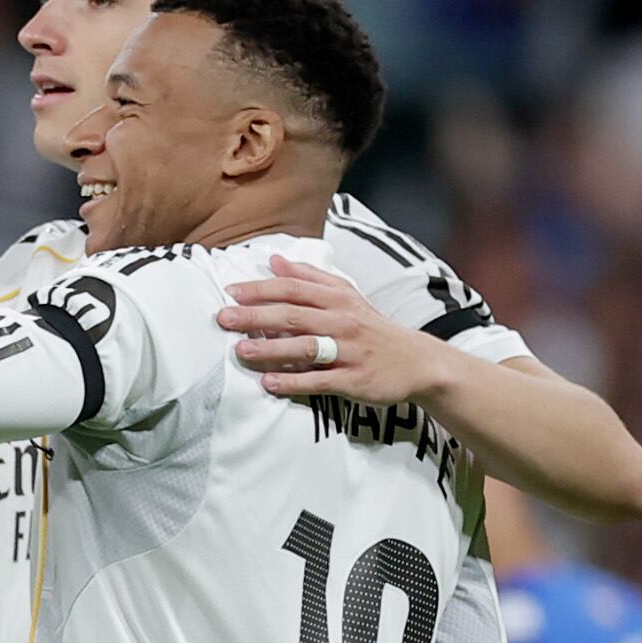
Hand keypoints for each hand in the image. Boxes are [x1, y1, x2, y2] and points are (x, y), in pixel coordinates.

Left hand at [220, 257, 443, 403]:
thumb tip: (274, 259)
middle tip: (224, 318)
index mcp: (339, 299)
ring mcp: (350, 351)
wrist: (417, 362)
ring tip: (241, 350)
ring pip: (306, 347)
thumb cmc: (372, 328)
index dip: (262, 289)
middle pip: (295, 315)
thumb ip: (310, 277)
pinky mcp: (354, 379)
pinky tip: (268, 383)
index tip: (231, 290)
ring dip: (271, 348)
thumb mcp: (347, 296)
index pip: (295, 288)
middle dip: (257, 316)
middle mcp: (344, 321)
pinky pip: (319, 380)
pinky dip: (293, 381)